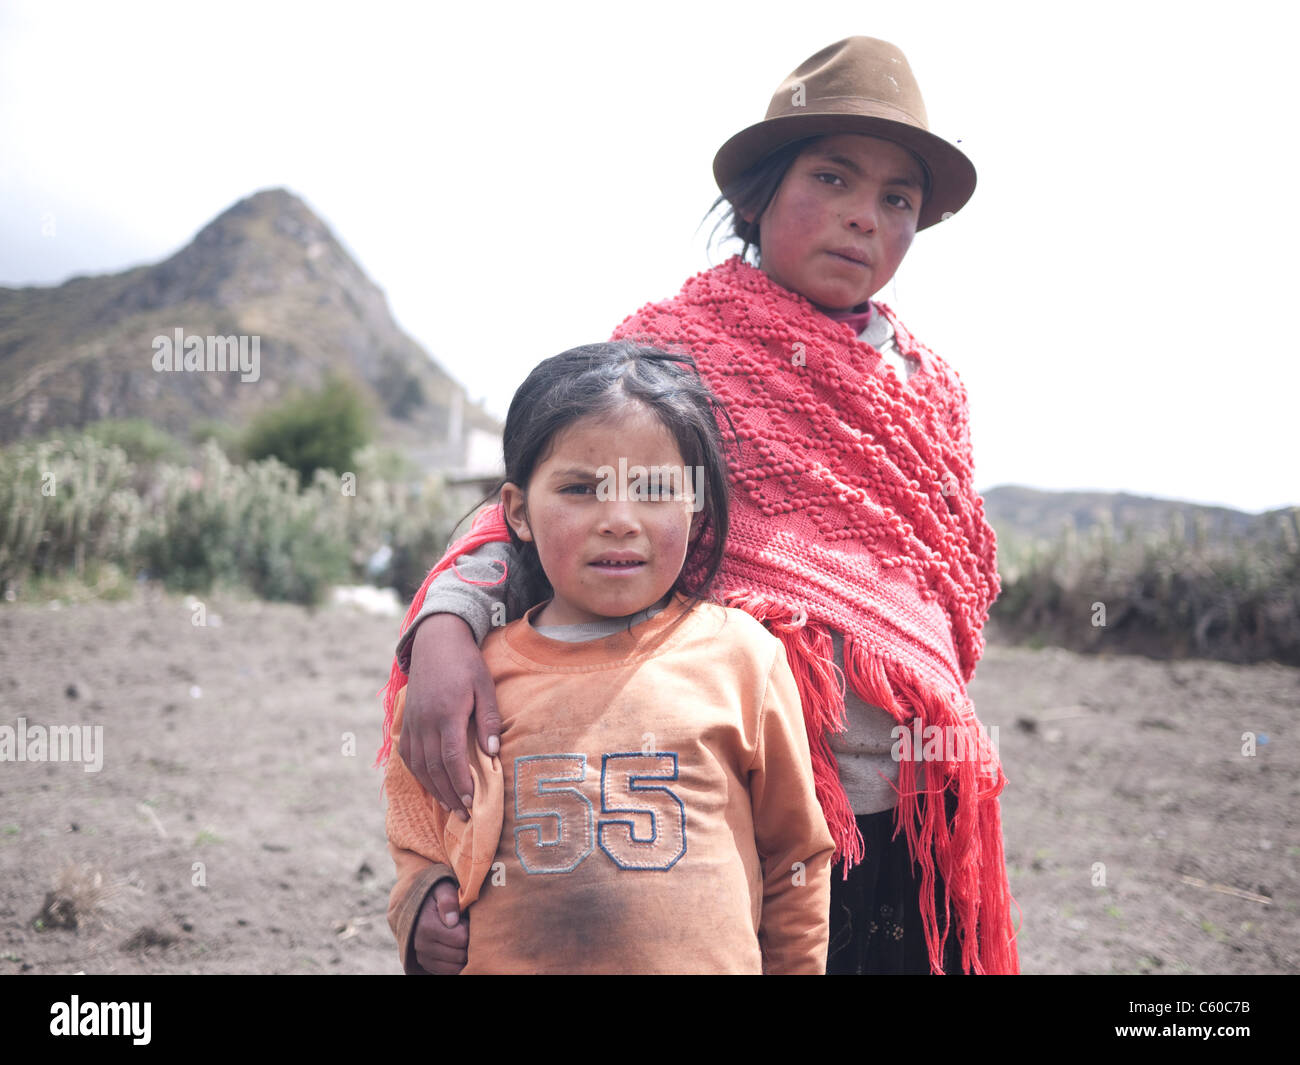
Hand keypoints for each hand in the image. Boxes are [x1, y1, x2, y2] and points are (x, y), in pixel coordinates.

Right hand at [399, 613, 501, 818]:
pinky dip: (418, 773)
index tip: (471, 802)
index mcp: (447, 714)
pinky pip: (408, 754)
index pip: (452, 758)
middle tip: (463, 815)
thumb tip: (493, 752)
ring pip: (419, 765)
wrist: (436, 641)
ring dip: (433, 789)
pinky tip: (430, 784)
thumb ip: (489, 719)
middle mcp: (425, 722)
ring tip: (449, 806)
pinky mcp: (407, 721)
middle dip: (449, 794)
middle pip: (434, 768)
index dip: (460, 783)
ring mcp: (413, 723)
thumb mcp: (485, 686)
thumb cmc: (466, 663)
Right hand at [412, 878, 467, 974]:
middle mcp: (422, 945)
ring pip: (455, 967)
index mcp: (426, 927)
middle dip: (469, 943)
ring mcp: (423, 957)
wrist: (419, 904)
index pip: (461, 939)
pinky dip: (457, 963)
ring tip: (461, 938)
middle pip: (459, 955)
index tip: (467, 920)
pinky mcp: (426, 965)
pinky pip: (448, 972)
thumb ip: (448, 900)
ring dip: (463, 955)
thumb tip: (453, 920)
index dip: (470, 930)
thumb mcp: (443, 889)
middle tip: (467, 929)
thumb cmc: (437, 895)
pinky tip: (457, 948)